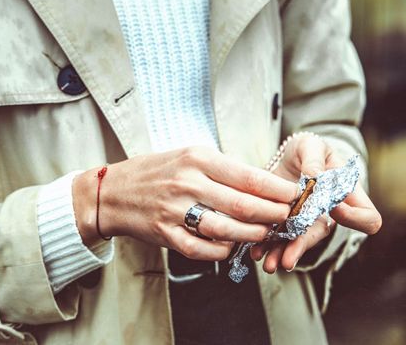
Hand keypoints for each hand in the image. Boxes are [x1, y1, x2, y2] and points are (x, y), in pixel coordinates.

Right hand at [73, 146, 297, 260]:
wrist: (113, 191)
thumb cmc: (156, 171)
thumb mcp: (189, 155)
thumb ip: (223, 168)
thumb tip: (261, 184)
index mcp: (197, 159)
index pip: (248, 176)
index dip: (276, 189)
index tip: (293, 194)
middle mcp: (187, 184)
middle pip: (243, 205)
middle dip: (273, 214)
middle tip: (288, 216)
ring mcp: (176, 212)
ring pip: (226, 230)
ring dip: (253, 235)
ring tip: (266, 232)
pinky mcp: (166, 235)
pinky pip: (202, 249)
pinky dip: (223, 250)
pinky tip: (233, 246)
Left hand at [250, 133, 381, 272]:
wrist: (287, 157)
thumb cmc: (308, 149)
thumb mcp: (312, 146)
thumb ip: (314, 160)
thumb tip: (313, 177)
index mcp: (346, 196)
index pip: (367, 218)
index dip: (354, 218)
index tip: (335, 208)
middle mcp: (328, 215)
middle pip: (322, 236)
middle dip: (302, 248)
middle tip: (287, 260)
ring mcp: (306, 222)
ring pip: (297, 243)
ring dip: (281, 254)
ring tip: (268, 263)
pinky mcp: (285, 223)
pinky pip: (278, 238)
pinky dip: (267, 246)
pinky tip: (256, 251)